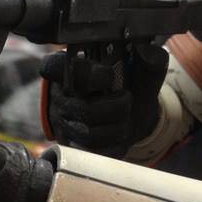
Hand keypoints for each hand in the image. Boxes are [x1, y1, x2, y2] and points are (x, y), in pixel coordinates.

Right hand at [40, 43, 167, 157]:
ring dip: (118, 126)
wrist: (132, 114)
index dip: (85, 74)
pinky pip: (93, 150)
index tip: (108, 75)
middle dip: (117, 106)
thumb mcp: (141, 70)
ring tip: (125, 116)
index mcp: (68, 67)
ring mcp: (63, 120)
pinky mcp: (72, 143)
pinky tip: (119, 132)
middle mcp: (59, 94)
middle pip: (83, 107)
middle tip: (127, 98)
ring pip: (88, 133)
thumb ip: (148, 59)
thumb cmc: (129, 86)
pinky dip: (114, 143)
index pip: (53, 68)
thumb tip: (147, 51)